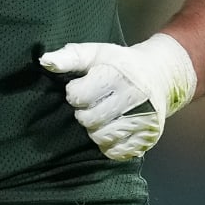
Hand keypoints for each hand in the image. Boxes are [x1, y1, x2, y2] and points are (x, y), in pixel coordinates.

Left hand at [39, 33, 196, 160]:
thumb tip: (44, 61)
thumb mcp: (96, 53)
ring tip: (103, 115)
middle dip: (84, 113)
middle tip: (93, 104)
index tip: (83, 86)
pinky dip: (108, 143)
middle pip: (89, 120)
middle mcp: (135, 96)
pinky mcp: (149, 135)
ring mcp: (144, 118)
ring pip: (101, 137)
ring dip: (95, 130)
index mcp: (119, 74)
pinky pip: (116, 151)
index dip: (75, 92)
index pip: (78, 96)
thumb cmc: (120, 64)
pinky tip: (112, 128)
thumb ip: (70, 57)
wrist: (161, 75)